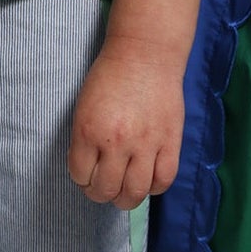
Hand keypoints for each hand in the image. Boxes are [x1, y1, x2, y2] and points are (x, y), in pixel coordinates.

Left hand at [67, 38, 185, 208]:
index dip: (81, 177)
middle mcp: (116, 142)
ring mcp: (146, 143)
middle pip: (105, 190)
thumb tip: (89, 171)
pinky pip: (164, 180)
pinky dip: (154, 187)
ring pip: (135, 192)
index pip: (80, 175)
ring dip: (126, 198)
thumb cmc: (111, 75)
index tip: (86, 172)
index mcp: (89, 131)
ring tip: (124, 190)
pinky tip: (147, 179)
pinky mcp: (170, 141)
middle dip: (100, 193)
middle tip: (103, 185)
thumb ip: (84, 140)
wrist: (145, 53)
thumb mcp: (84, 106)